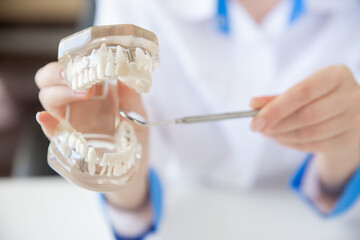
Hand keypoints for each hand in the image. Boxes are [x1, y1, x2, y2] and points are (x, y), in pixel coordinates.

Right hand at [35, 62, 148, 208]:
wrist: (135, 164)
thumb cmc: (133, 134)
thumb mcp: (137, 112)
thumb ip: (131, 95)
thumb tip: (126, 74)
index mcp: (89, 89)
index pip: (69, 68)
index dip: (73, 61)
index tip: (89, 61)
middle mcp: (74, 102)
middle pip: (49, 80)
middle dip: (58, 74)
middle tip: (82, 77)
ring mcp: (70, 121)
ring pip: (48, 100)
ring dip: (60, 92)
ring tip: (84, 92)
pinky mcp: (68, 142)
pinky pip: (52, 132)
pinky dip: (48, 125)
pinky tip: (46, 119)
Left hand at [250, 65, 359, 189]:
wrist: (348, 111)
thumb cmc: (319, 96)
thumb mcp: (300, 91)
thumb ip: (277, 98)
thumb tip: (254, 105)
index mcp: (336, 76)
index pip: (302, 93)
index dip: (276, 108)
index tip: (255, 120)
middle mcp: (351, 96)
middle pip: (307, 115)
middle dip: (277, 124)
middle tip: (258, 128)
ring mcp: (355, 119)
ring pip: (310, 133)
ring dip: (282, 136)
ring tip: (268, 132)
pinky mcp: (352, 138)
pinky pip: (316, 146)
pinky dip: (293, 144)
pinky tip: (281, 139)